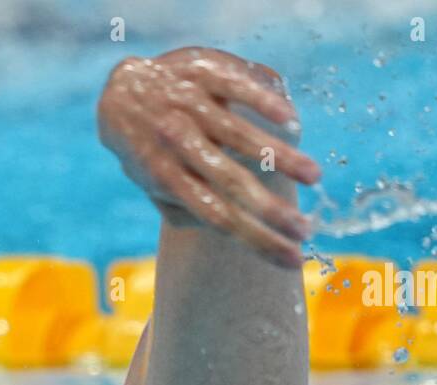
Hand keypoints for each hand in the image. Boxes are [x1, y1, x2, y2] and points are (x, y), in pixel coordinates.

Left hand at [97, 47, 321, 268]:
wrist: (121, 93)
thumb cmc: (149, 151)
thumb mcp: (155, 187)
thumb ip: (184, 211)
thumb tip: (230, 229)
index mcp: (167, 178)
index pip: (218, 218)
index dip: (256, 240)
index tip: (293, 260)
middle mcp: (176, 143)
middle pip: (230, 183)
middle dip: (271, 210)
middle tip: (307, 230)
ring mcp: (188, 106)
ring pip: (237, 134)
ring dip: (279, 156)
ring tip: (314, 177)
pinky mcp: (201, 72)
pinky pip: (235, 87)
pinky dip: (263, 102)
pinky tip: (290, 119)